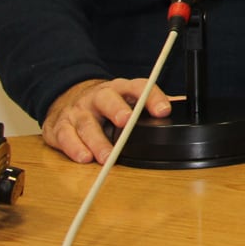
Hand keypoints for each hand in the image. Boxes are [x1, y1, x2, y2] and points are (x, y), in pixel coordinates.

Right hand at [42, 77, 173, 163]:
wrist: (66, 97)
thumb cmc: (107, 102)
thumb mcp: (130, 98)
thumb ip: (153, 102)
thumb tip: (185, 104)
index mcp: (121, 89)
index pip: (139, 87)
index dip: (152, 97)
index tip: (164, 110)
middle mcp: (98, 97)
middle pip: (107, 99)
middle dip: (117, 110)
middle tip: (126, 122)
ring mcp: (77, 111)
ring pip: (87, 123)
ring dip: (97, 140)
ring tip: (107, 156)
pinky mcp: (59, 126)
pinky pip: (65, 136)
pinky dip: (74, 148)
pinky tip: (84, 158)